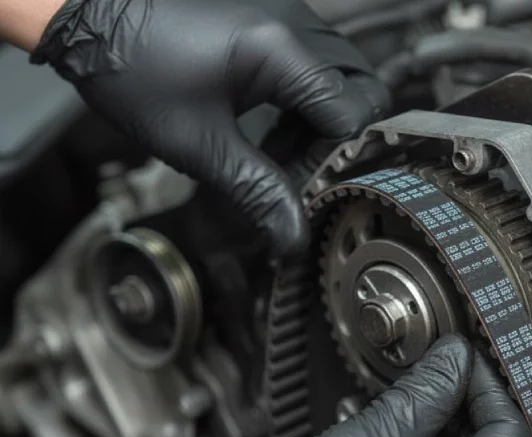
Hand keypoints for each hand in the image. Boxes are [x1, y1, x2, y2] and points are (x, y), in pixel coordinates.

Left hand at [31, 0, 388, 257]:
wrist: (85, 17)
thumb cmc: (132, 71)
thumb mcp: (199, 145)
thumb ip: (258, 191)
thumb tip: (294, 237)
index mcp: (280, 51)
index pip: (352, 113)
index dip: (336, 157)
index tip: (309, 183)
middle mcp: (294, 24)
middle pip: (364, 87)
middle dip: (344, 135)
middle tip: (306, 167)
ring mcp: (286, 15)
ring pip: (344, 74)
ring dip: (326, 117)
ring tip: (284, 149)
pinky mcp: (272, 19)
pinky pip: (316, 62)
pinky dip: (308, 98)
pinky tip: (274, 124)